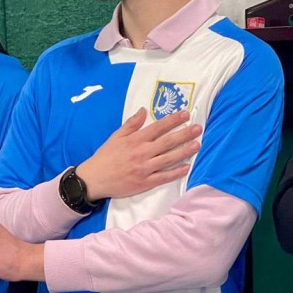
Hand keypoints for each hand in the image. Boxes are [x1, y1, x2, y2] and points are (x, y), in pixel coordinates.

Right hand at [76, 108, 201, 200]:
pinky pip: (164, 177)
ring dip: (184, 151)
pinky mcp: (145, 182)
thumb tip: (144, 110)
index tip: (186, 114)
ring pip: (169, 158)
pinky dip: (176, 172)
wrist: (94, 179)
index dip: (173, 120)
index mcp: (135, 140)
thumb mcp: (116, 136)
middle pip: (167, 141)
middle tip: (199, 128)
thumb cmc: (105, 157)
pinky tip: (187, 167)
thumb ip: (131, 124)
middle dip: (185, 134)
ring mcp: (144, 168)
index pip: (158, 127)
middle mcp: (142, 153)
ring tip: (197, 145)